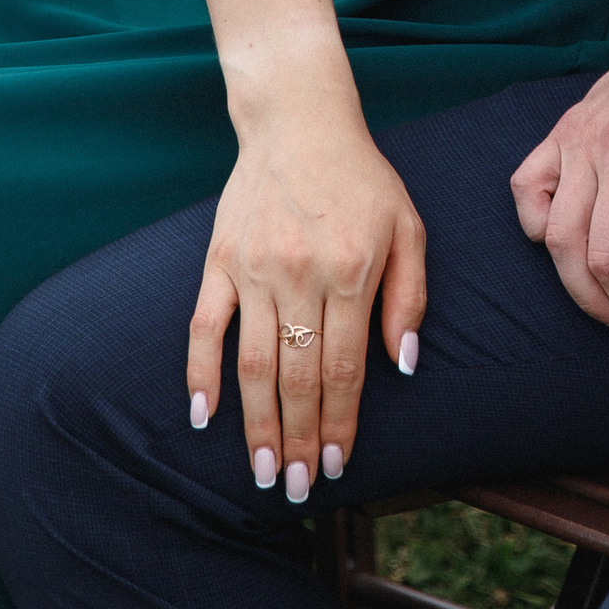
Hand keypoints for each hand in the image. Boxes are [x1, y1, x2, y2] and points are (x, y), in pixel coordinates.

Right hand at [187, 110, 427, 501]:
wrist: (299, 120)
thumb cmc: (362, 178)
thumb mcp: (408, 226)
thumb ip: (409, 296)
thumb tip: (404, 365)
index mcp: (352, 270)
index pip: (345, 368)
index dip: (341, 423)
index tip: (338, 465)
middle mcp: (301, 274)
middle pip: (297, 377)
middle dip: (299, 439)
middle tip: (298, 488)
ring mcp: (254, 269)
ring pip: (252, 364)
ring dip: (256, 425)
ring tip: (263, 471)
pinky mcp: (218, 261)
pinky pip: (203, 327)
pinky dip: (200, 374)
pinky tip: (204, 416)